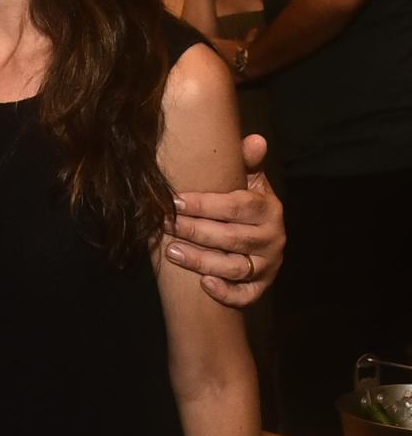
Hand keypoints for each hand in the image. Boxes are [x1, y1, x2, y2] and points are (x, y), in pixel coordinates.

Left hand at [164, 134, 284, 306]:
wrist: (260, 237)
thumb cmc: (244, 204)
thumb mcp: (249, 180)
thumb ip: (246, 162)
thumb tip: (255, 140)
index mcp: (268, 208)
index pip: (236, 206)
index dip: (204, 205)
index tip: (174, 201)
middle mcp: (272, 238)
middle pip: (231, 238)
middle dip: (194, 231)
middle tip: (164, 224)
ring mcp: (268, 265)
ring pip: (235, 268)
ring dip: (201, 261)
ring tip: (171, 251)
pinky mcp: (261, 287)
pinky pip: (246, 296)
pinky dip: (226, 293)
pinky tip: (203, 285)